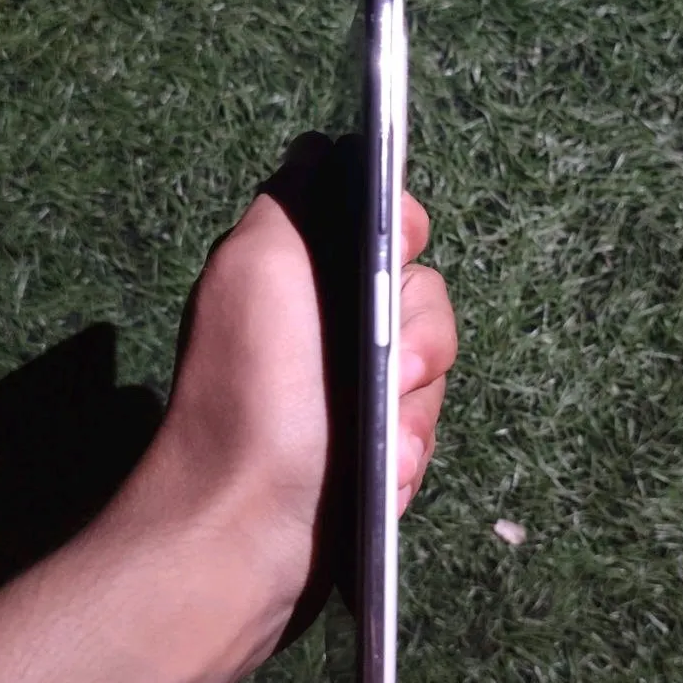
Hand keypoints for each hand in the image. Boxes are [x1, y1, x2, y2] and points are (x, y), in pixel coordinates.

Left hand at [145, 138, 456, 627]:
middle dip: (420, 341)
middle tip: (390, 377)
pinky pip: (425, 427)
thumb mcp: (259, 265)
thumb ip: (296, 199)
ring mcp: (351, 387)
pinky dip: (410, 454)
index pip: (382, 219)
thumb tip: (329, 151)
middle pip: (425, 294)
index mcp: (298, 269)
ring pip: (435, 367)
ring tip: (386, 451)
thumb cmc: (256, 391)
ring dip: (416, 411)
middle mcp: (327, 320)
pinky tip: (388, 479)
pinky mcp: (371, 446)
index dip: (403, 232)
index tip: (400, 253)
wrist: (246, 530)